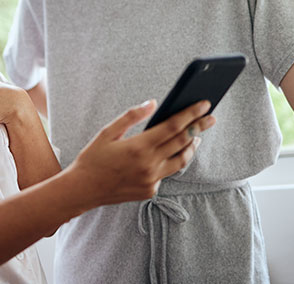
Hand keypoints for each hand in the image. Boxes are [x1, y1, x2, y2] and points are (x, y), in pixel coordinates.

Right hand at [66, 100, 214, 207]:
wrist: (82, 190)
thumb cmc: (92, 158)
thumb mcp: (107, 132)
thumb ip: (131, 116)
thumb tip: (152, 103)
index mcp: (139, 147)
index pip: (173, 126)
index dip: (190, 114)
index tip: (203, 104)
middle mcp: (149, 165)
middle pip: (183, 142)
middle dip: (199, 127)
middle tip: (211, 117)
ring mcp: (151, 180)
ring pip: (181, 161)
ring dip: (191, 146)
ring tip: (197, 135)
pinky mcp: (150, 190)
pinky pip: (167, 173)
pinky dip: (172, 161)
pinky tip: (172, 153)